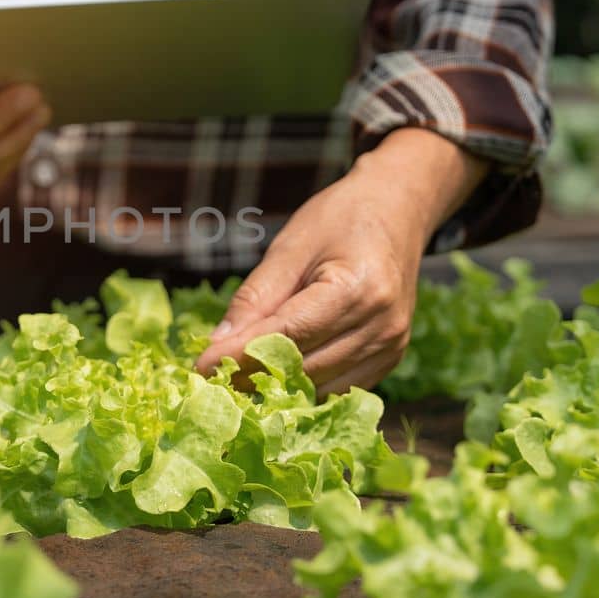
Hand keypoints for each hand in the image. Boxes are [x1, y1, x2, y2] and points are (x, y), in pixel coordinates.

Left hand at [195, 128, 488, 395]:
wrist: (398, 210)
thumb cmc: (341, 218)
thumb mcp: (290, 246)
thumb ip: (256, 297)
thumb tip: (217, 343)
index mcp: (357, 289)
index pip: (288, 335)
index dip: (240, 355)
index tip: (200, 366)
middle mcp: (382, 325)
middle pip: (303, 367)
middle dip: (251, 374)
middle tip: (209, 377)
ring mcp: (391, 346)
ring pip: (319, 385)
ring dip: (275, 386)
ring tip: (234, 377)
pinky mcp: (391, 358)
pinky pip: (338, 386)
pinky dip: (303, 384)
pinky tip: (273, 375)